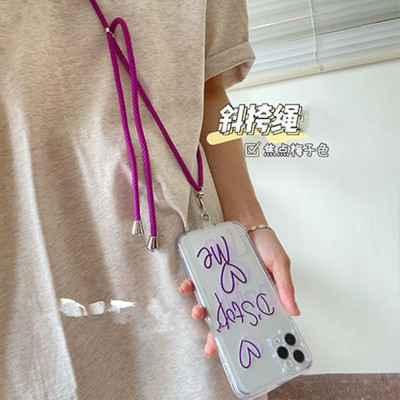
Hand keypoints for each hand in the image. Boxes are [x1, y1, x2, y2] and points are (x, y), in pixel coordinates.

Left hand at [179, 226, 299, 357]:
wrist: (248, 223)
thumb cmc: (267, 245)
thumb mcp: (280, 264)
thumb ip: (285, 286)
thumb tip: (295, 310)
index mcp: (256, 298)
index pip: (249, 323)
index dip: (243, 339)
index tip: (236, 356)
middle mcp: (237, 295)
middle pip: (226, 320)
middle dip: (216, 335)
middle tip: (211, 347)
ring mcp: (222, 285)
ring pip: (210, 304)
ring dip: (202, 311)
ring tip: (199, 311)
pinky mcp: (210, 273)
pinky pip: (198, 282)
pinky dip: (191, 287)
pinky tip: (187, 287)